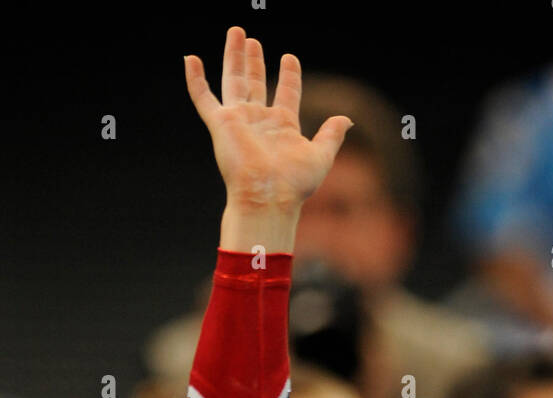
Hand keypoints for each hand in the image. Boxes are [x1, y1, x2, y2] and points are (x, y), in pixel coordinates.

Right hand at [184, 28, 351, 213]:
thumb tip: (347, 119)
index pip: (287, 92)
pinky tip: (190, 59)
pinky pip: (203, 97)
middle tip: (252, 40)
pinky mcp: (220, 124)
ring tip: (236, 32)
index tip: (289, 58)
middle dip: (255, 61)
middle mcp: (259, 121)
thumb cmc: (294, 183)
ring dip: (234, 57)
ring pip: (233, 81)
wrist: (268, 197)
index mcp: (283, 126)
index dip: (289, 75)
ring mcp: (239, 121)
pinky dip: (195, 79)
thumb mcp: (320, 156)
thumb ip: (331, 135)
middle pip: (256, 83)